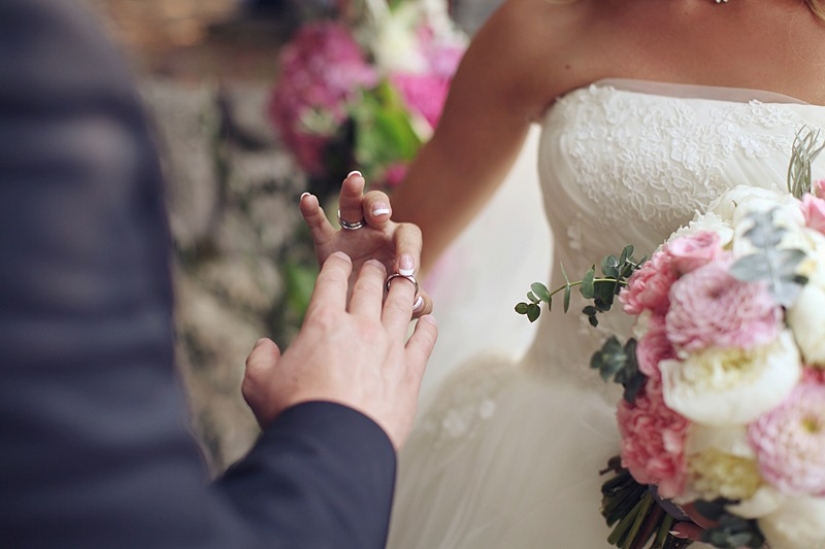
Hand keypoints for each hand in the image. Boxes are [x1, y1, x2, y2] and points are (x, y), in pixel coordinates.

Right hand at [242, 252, 437, 449]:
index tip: (339, 261)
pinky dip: (427, 326)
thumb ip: (260, 359)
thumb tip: (265, 346)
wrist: (335, 447)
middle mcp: (360, 327)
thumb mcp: (259, 384)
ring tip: (405, 281)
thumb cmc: (294, 415)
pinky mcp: (410, 371)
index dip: (336, 266)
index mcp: (323, 323)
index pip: (332, 280)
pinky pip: (424, 340)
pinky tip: (428, 321)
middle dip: (371, 271)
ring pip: (402, 304)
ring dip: (402, 288)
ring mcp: (390, 347)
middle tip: (374, 265)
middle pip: (370, 286)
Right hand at [299, 171, 432, 316]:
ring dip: (352, 193)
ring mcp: (351, 232)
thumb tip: (419, 303)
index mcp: (399, 241)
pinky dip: (311, 211)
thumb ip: (419, 301)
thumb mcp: (407, 300)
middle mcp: (376, 229)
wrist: (365, 303)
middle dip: (380, 206)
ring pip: (351, 206)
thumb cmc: (391, 296)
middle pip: (379, 206)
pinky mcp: (327, 242)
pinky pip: (318, 224)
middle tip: (382, 214)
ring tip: (355, 180)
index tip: (405, 271)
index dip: (408, 251)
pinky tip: (306, 198)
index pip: (407, 236)